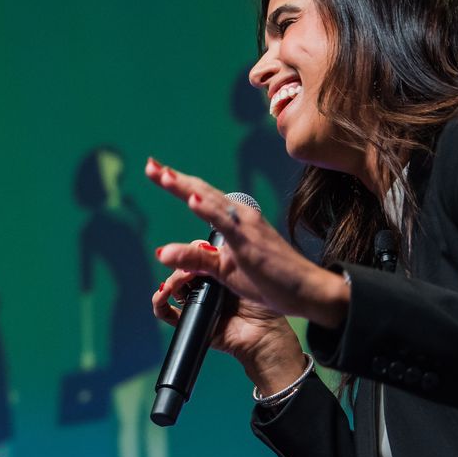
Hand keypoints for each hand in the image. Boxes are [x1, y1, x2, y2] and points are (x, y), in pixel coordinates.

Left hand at [144, 157, 348, 327]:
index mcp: (234, 220)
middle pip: (201, 192)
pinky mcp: (250, 242)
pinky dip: (208, 210)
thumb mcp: (223, 271)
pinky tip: (192, 200)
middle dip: (173, 179)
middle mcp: (240, 216)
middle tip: (150, 165)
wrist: (307, 291)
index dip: (177, 184)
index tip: (155, 171)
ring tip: (163, 175)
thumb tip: (162, 253)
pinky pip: (227, 223)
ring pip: (211, 202)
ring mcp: (246, 226)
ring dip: (186, 188)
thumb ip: (194, 260)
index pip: (200, 197)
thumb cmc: (271, 280)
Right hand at [151, 248, 306, 381]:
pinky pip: (167, 313)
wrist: (262, 334)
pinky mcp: (190, 320)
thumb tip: (197, 246)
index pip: (196, 257)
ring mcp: (196, 304)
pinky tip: (162, 296)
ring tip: (175, 284)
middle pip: (182, 272)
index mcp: (218, 273)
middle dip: (180, 268)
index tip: (195, 252)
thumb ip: (219, 259)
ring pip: (172, 289)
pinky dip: (159, 304)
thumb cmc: (261, 304)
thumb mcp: (240, 274)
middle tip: (188, 270)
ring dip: (169, 284)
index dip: (191, 253)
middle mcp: (205, 287)